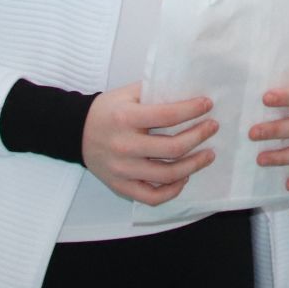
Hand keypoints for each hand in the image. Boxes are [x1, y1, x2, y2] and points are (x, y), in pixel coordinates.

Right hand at [80, 83, 216, 204]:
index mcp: (126, 118)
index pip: (167, 116)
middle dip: (199, 136)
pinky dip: (172, 190)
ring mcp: (122, 170)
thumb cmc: (106, 111)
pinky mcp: (121, 186)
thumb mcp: (127, 93)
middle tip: (212, 127)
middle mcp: (124, 146)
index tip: (207, 104)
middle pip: (172, 148)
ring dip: (194, 165)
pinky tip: (184, 177)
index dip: (192, 110)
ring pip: (167, 175)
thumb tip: (188, 90)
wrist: (76, 133)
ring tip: (208, 154)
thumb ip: (154, 91)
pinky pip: (152, 197)